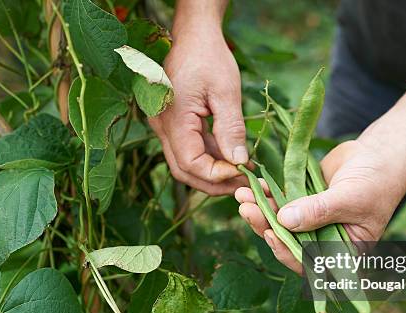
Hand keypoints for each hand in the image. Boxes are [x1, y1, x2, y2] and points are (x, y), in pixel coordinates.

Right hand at [148, 25, 247, 195]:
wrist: (193, 35)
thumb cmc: (209, 57)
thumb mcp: (226, 91)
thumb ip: (231, 129)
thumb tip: (239, 162)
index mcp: (173, 118)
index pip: (191, 163)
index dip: (216, 174)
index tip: (242, 171)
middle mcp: (161, 126)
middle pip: (184, 170)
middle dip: (214, 182)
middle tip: (244, 184)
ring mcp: (164, 125)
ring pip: (186, 162)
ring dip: (213, 171)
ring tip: (243, 172)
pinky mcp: (172, 123)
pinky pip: (188, 148)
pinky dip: (210, 157)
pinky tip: (232, 157)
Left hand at [235, 139, 405, 272]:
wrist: (379, 153)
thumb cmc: (377, 180)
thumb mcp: (350, 198)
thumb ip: (318, 211)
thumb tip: (284, 221)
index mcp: (341, 252)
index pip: (309, 263)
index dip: (286, 251)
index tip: (269, 234)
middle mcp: (324, 241)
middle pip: (288, 241)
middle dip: (265, 226)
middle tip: (246, 209)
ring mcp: (311, 221)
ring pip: (280, 222)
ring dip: (260, 210)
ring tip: (242, 195)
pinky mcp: (302, 202)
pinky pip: (281, 203)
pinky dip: (267, 195)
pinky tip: (254, 186)